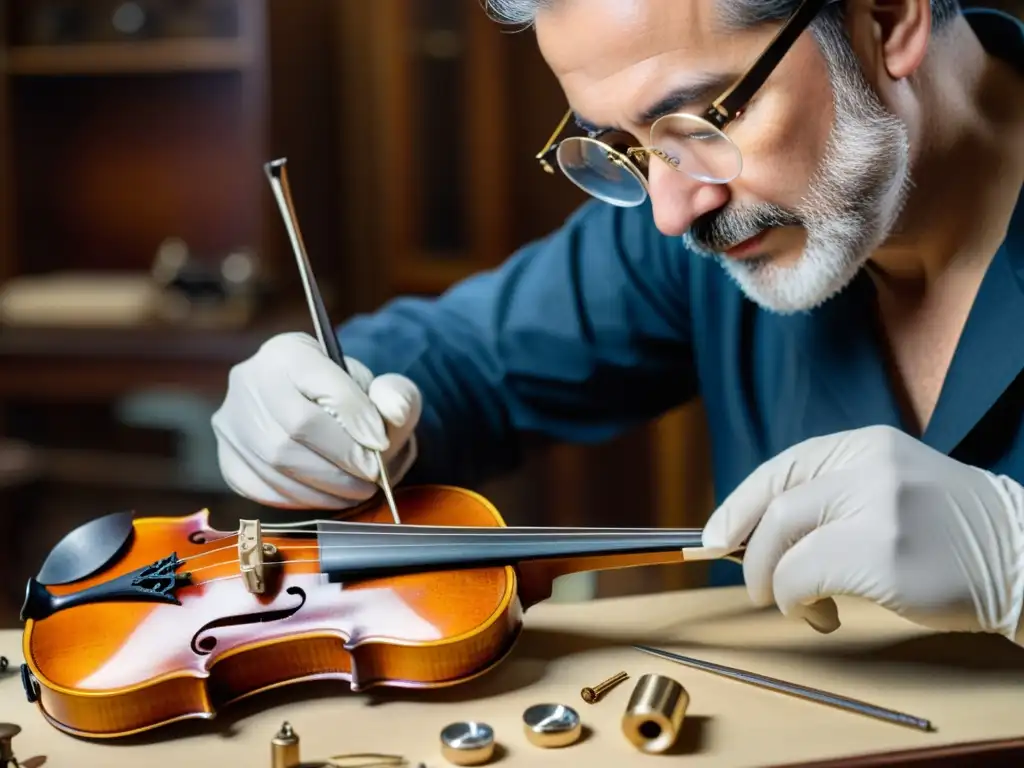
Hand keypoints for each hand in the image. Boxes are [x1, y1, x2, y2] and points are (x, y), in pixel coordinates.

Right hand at [211, 332, 421, 508]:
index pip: (323, 385)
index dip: (357, 419)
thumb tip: (394, 411)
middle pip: (296, 428)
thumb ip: (397, 396)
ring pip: (278, 462)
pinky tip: (326, 494)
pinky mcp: (227, 458)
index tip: (381, 443)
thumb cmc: (351, 403)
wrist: (318, 418)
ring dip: (326, 486)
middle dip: (342, 460)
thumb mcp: (381, 390)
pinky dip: (301, 498)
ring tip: (356, 489)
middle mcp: (249, 380)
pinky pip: (263, 487)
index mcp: (288, 351)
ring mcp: (230, 421)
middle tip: (371, 475)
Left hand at [702, 425, 1023, 640]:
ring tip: (795, 604)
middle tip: (752, 586)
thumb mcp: (888, 486)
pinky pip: (804, 578)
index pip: (780, 468)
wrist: (1023, 557)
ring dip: (773, 582)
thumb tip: (749, 532)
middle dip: (748, 553)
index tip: (713, 537)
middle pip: (776, 507)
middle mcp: (869, 469)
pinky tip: (820, 613)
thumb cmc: (946, 531)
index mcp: (865, 446)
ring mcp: (879, 510)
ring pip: (784, 544)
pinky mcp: (884, 556)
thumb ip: (829, 495)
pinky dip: (795, 600)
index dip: (737, 505)